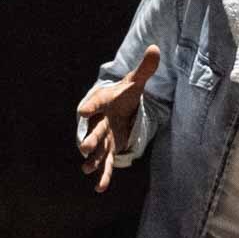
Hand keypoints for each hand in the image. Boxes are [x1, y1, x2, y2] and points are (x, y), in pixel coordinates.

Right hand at [77, 45, 159, 192]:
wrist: (118, 106)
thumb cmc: (124, 94)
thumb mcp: (135, 82)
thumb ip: (144, 68)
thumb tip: (155, 49)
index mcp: (104, 102)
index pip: (95, 102)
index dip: (90, 106)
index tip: (83, 111)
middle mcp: (100, 121)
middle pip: (94, 130)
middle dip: (90, 139)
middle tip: (85, 148)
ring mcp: (104, 137)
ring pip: (98, 150)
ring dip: (93, 160)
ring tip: (87, 170)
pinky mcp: (110, 149)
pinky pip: (107, 163)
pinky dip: (104, 175)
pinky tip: (100, 188)